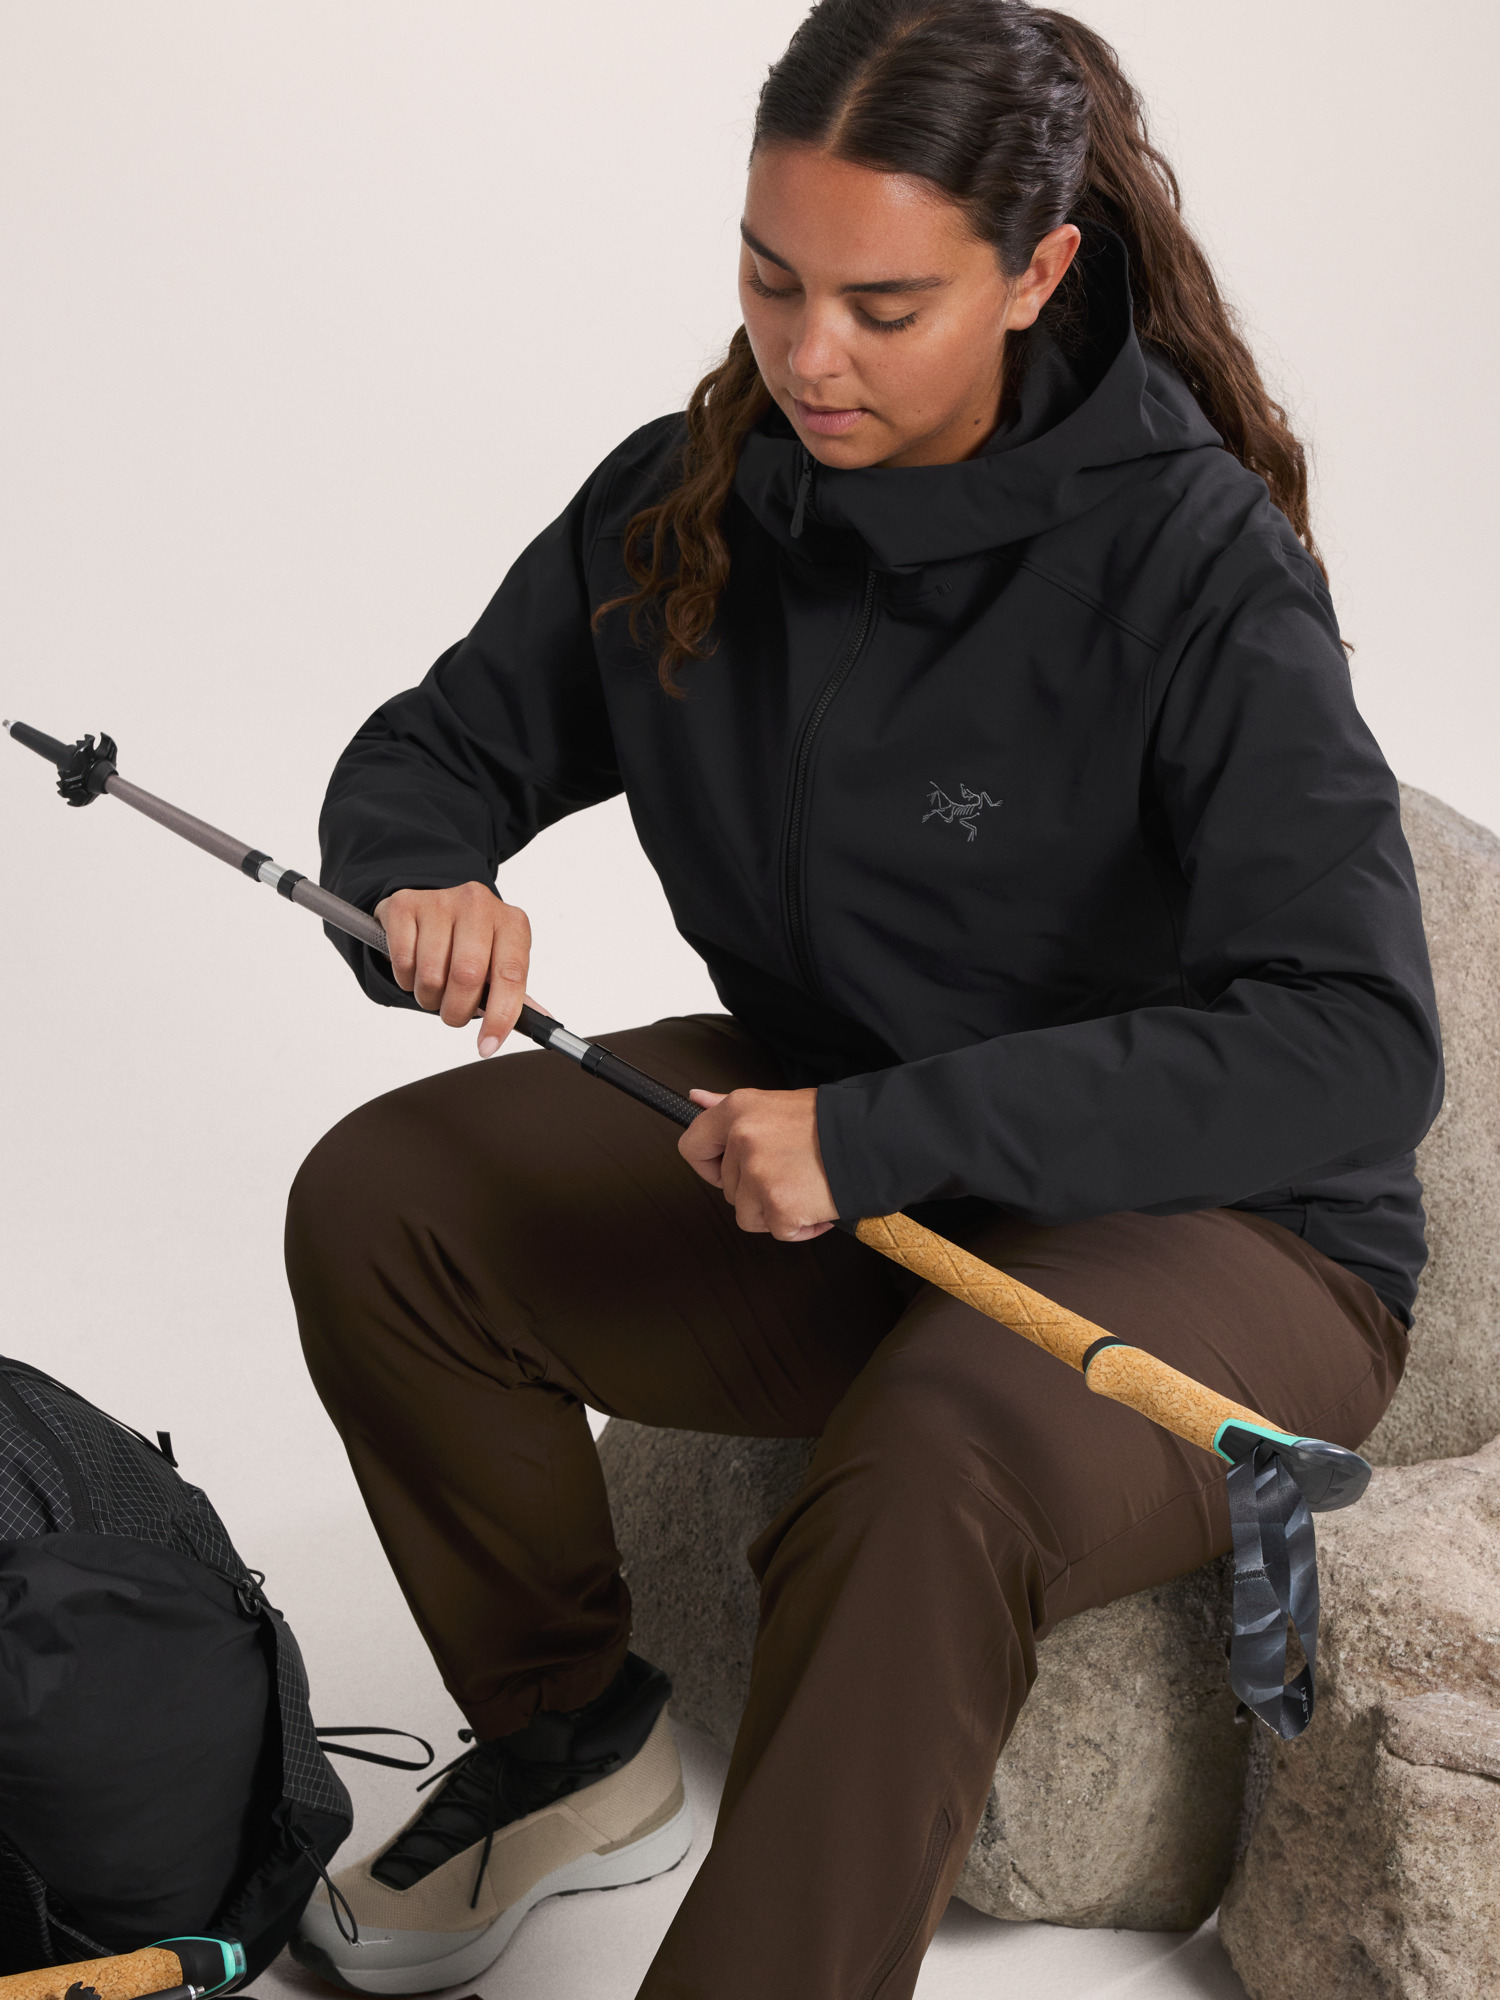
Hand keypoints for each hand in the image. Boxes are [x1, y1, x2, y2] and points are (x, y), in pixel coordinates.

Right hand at [373, 884, 538, 1055]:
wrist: (433, 908)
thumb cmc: (471, 943)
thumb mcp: (499, 961)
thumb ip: (515, 994)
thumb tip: (539, 1023)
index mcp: (511, 922)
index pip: (511, 976)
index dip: (499, 1017)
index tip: (487, 1046)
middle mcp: (479, 904)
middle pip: (467, 976)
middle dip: (457, 1011)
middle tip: (454, 1015)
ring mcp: (440, 901)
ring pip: (431, 974)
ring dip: (429, 998)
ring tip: (434, 989)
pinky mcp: (404, 904)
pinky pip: (402, 961)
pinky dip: (406, 980)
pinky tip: (415, 969)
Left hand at [678, 1086, 838, 1240]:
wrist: (877, 1139)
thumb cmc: (831, 1124)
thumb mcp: (775, 1104)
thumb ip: (730, 1107)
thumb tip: (695, 1098)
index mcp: (737, 1110)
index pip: (692, 1146)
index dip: (709, 1166)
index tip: (729, 1170)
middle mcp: (742, 1139)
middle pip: (727, 1188)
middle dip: (758, 1190)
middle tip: (794, 1171)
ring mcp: (759, 1174)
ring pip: (747, 1214)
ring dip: (776, 1210)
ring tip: (807, 1187)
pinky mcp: (779, 1206)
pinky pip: (777, 1231)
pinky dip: (800, 1227)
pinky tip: (819, 1204)